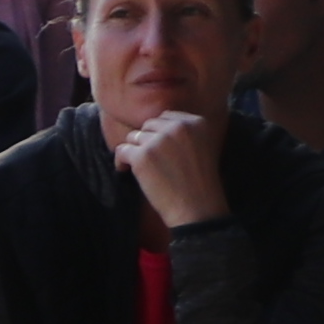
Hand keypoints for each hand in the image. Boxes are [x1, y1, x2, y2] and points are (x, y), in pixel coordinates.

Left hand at [115, 107, 229, 229]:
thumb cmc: (199, 182)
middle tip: (150, 160)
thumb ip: (183, 132)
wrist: (197, 207)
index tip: (158, 147)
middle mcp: (178, 127)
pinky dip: (121, 162)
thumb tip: (154, 125)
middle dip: (146, 141)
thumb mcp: (202, 146)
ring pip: (133, 137)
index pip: (165, 116)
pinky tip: (126, 171)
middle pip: (148, 125)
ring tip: (142, 168)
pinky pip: (121, 150)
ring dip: (134, 151)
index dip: (158, 132)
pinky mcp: (142, 156)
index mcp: (195, 122)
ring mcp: (159, 141)